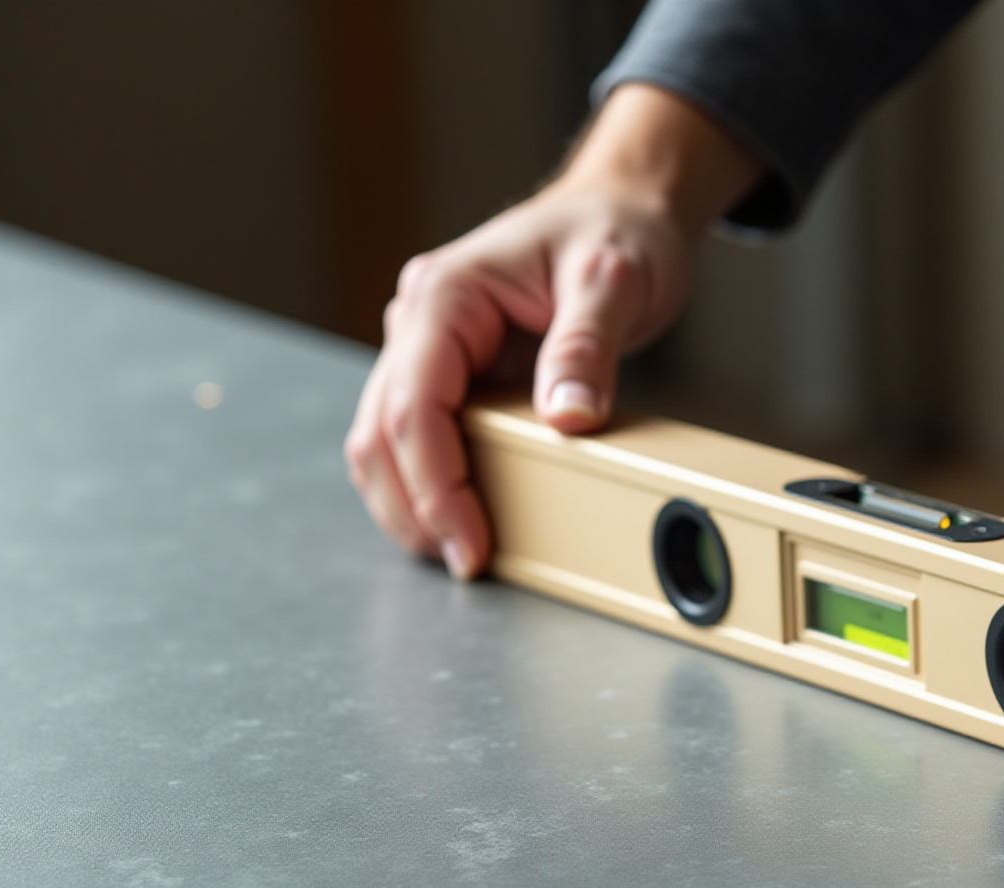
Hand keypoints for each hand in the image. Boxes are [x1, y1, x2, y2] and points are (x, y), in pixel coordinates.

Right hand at [344, 84, 761, 576]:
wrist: (621, 208)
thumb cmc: (615, 231)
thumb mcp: (614, 280)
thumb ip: (586, 348)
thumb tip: (568, 419)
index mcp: (446, 295)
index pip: (414, 405)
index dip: (434, 483)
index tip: (467, 538)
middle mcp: (421, 322)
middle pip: (382, 434)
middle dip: (415, 507)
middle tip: (465, 562)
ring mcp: (428, 349)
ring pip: (385, 442)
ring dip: (411, 503)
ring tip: (459, 552)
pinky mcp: (451, 373)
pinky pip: (419, 437)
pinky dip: (429, 483)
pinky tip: (459, 518)